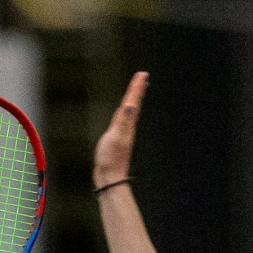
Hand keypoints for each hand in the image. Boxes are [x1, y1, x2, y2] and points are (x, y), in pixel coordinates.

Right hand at [93, 71, 147, 188]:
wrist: (110, 178)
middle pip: (134, 104)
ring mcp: (122, 133)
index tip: (142, 74)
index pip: (133, 101)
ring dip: (132, 100)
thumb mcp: (115, 137)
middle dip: (137, 90)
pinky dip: (124, 112)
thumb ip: (122, 121)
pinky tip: (122, 113)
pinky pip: (121, 120)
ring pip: (129, 112)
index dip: (136, 87)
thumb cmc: (111, 159)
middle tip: (142, 77)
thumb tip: (131, 105)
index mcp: (127, 124)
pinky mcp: (115, 139)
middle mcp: (127, 127)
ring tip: (135, 91)